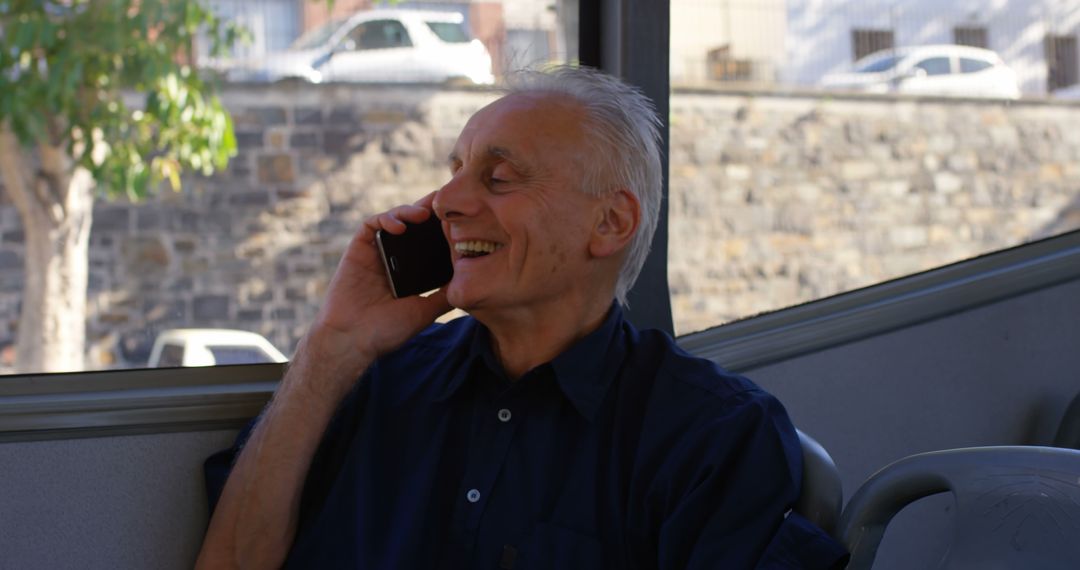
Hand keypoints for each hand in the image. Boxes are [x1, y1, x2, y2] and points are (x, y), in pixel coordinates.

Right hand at [302, 192, 451, 387]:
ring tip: (425, 214)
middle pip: (415, 225)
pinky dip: (387, 219)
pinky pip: (372, 223)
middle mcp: (396, 257)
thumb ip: (444, 294)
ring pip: (396, 218)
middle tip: (446, 204)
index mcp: (412, 271)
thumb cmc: (387, 330)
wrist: (352, 339)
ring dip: (410, 211)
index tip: (463, 221)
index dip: (444, 229)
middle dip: (431, 211)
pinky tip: (399, 227)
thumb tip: (471, 280)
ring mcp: (377, 251)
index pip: (431, 242)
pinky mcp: (359, 247)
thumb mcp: (425, 311)